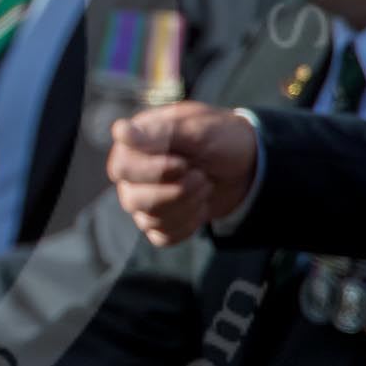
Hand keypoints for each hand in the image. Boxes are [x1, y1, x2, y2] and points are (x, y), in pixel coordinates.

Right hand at [108, 102, 258, 245]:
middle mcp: (132, 173)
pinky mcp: (159, 220)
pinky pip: (160, 236)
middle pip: (131, 198)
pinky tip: (200, 205)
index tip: (183, 162)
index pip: (122, 167)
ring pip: (147, 219)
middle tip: (201, 175)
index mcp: (135, 143)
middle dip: (175, 192)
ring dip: (186, 205)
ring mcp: (143, 198)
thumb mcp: (198, 129)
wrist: (247, 165)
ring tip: (205, 184)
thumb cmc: (220, 138)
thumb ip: (160, 133)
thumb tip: (119, 131)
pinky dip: (186, 224)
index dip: (153, 171)